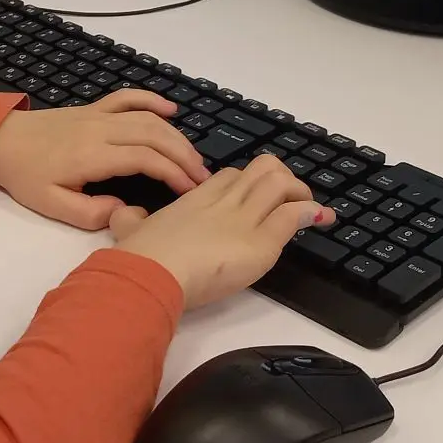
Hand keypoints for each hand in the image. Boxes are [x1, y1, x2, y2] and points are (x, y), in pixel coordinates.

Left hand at [0, 90, 207, 229]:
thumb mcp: (51, 205)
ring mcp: (98, 115)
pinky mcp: (94, 108)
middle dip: (184, 156)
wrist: (0, 141)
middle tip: (202, 178)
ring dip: (176, 136)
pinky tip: (171, 110)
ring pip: (148, 118)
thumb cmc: (25, 175)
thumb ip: (89, 213)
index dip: (173, 174)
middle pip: (155, 135)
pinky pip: (128, 97)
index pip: (146, 159)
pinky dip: (152, 100)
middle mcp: (101, 129)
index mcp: (92, 155)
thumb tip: (123, 210)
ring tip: (193, 158)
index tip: (190, 191)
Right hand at [109, 154, 328, 311]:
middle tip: (286, 201)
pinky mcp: (261, 241)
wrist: (151, 273)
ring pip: (281, 184)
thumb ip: (128, 218)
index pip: (231, 176)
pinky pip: (294, 216)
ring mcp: (245, 218)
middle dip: (280, 181)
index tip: (254, 200)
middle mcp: (224, 202)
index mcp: (196, 198)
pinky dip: (312, 214)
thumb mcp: (128, 229)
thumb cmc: (141, 257)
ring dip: (300, 194)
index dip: (246, 183)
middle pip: (262, 169)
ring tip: (308, 209)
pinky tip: (321, 219)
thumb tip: (121, 214)